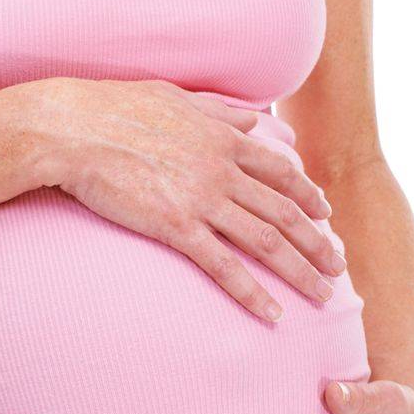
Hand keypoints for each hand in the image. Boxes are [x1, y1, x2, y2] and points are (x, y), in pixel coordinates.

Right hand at [17, 76, 345, 320]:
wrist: (74, 128)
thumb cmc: (115, 108)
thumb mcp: (175, 98)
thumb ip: (219, 113)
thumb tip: (252, 121)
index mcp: (222, 138)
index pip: (280, 172)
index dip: (307, 195)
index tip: (326, 214)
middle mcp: (222, 169)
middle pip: (284, 211)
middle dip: (317, 243)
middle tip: (338, 268)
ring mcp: (202, 198)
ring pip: (266, 241)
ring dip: (299, 271)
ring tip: (322, 296)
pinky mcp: (176, 225)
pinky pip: (223, 266)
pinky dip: (252, 292)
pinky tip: (271, 314)